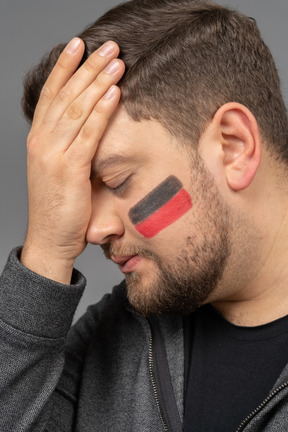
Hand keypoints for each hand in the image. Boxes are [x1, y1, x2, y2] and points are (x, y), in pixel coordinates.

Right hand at [21, 38, 124, 282]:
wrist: (50, 239)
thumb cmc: (58, 207)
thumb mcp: (59, 170)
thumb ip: (70, 147)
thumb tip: (91, 127)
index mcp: (39, 139)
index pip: (51, 95)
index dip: (64, 68)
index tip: (78, 45)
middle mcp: (42, 141)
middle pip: (65, 95)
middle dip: (87, 67)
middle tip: (106, 45)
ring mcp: (53, 154)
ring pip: (76, 109)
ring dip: (98, 81)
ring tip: (116, 60)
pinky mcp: (69, 169)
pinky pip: (88, 134)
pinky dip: (102, 111)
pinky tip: (114, 92)